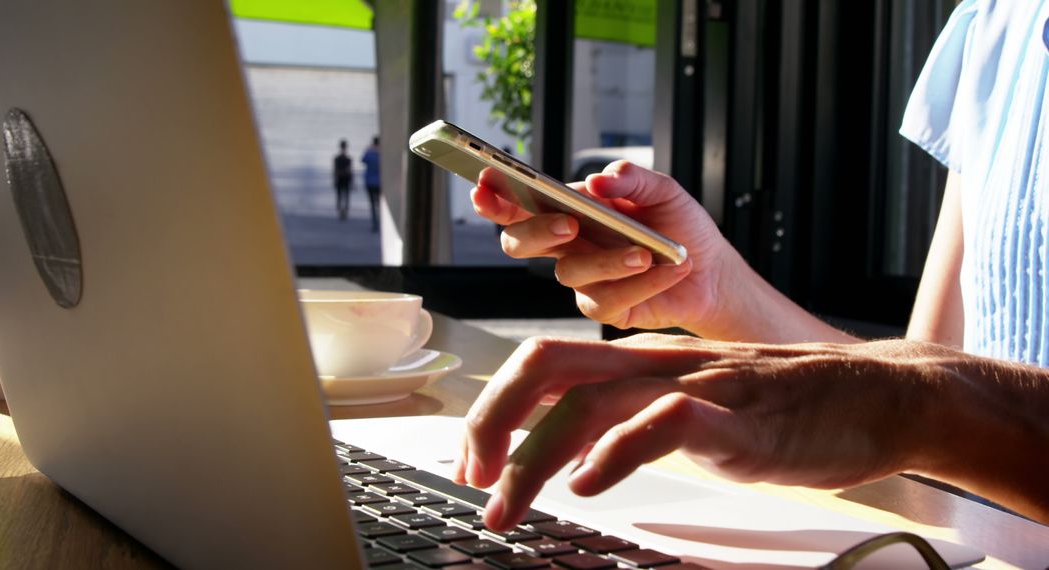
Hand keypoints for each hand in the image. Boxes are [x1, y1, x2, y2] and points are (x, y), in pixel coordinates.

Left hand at [455, 334, 950, 530]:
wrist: (877, 396)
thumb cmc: (783, 407)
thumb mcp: (689, 406)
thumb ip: (630, 418)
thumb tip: (568, 455)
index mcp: (640, 362)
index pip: (541, 364)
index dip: (493, 410)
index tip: (473, 464)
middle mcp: (655, 363)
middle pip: (544, 366)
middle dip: (490, 421)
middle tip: (471, 479)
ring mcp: (696, 384)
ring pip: (589, 400)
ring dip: (533, 457)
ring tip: (509, 507)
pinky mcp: (737, 414)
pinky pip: (663, 421)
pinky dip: (615, 454)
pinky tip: (589, 486)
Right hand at [471, 161, 732, 330]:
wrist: (712, 271)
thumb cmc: (678, 226)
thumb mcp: (662, 191)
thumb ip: (632, 179)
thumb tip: (599, 180)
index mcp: (569, 212)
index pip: (518, 205)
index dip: (494, 198)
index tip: (484, 184)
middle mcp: (566, 247)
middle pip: (519, 244)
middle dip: (536, 232)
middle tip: (568, 224)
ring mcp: (582, 281)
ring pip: (568, 273)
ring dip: (607, 260)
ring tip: (645, 251)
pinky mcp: (605, 311)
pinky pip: (607, 300)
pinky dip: (641, 283)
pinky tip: (669, 269)